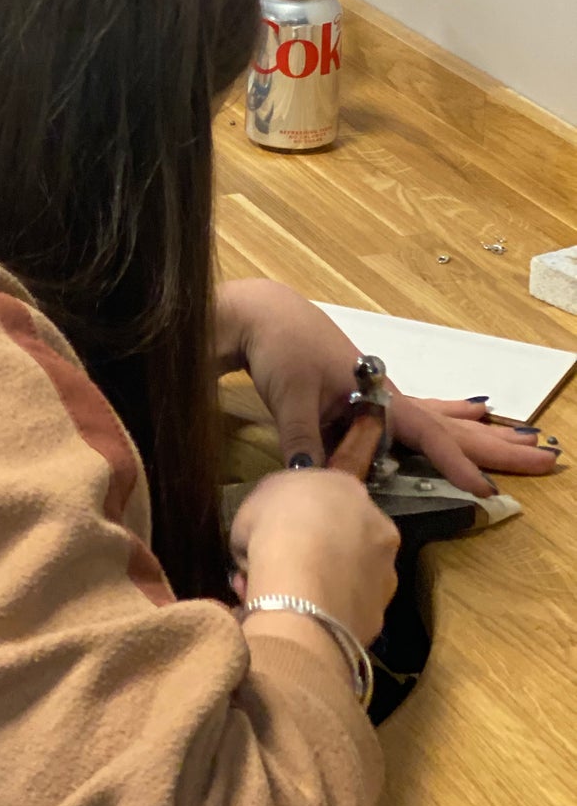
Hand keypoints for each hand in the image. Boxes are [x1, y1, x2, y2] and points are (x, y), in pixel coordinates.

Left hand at [215, 279, 561, 496]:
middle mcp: (387, 394)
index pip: (427, 434)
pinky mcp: (363, 394)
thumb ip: (305, 444)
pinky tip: (469, 414)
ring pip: (439, 419)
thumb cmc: (279, 347)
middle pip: (450, 426)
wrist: (259, 314)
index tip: (485, 491)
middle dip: (496, 446)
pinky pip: (415, 414)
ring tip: (522, 438)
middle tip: (547, 458)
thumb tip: (319, 485)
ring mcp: (379, 393)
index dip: (455, 464)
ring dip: (478, 433)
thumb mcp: (289, 397)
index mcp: (377, 394)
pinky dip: (445, 418)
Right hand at [230, 467, 398, 645]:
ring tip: (289, 598)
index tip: (279, 531)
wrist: (300, 585)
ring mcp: (385, 566)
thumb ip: (265, 517)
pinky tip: (305, 616)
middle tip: (282, 566)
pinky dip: (331, 610)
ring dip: (325, 580)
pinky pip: (350, 606)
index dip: (298, 515)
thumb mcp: (249, 511)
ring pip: (351, 572)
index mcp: (344, 485)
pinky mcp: (382, 607)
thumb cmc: (271, 530)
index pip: (324, 496)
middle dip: (316, 548)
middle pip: (344, 533)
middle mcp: (375, 521)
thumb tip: (261, 539)